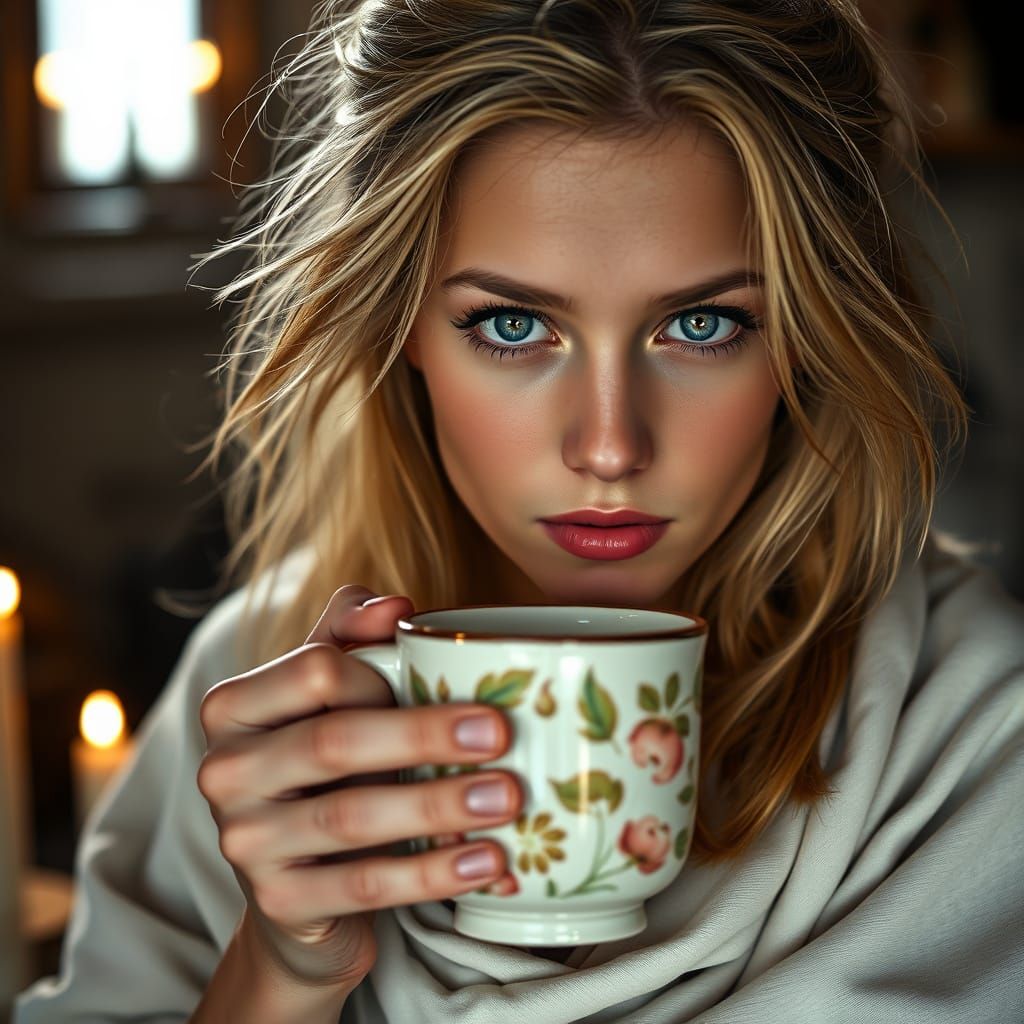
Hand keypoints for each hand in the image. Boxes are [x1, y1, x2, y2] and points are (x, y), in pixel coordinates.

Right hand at [197, 585, 521, 989]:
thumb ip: (352, 635)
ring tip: (509, 798)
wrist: (301, 887)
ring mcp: (243, 842)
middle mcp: (224, 771)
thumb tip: (397, 605)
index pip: (315, 670)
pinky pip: (365, 885)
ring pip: (351, 817)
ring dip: (439, 805)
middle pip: (334, 741)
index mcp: (234, 706)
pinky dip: (433, 873)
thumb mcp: (331, 694)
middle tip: (500, 734)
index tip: (453, 686)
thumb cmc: (328, 767)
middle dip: (425, 735)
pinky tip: (488, 862)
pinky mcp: (278, 903)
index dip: (385, 675)